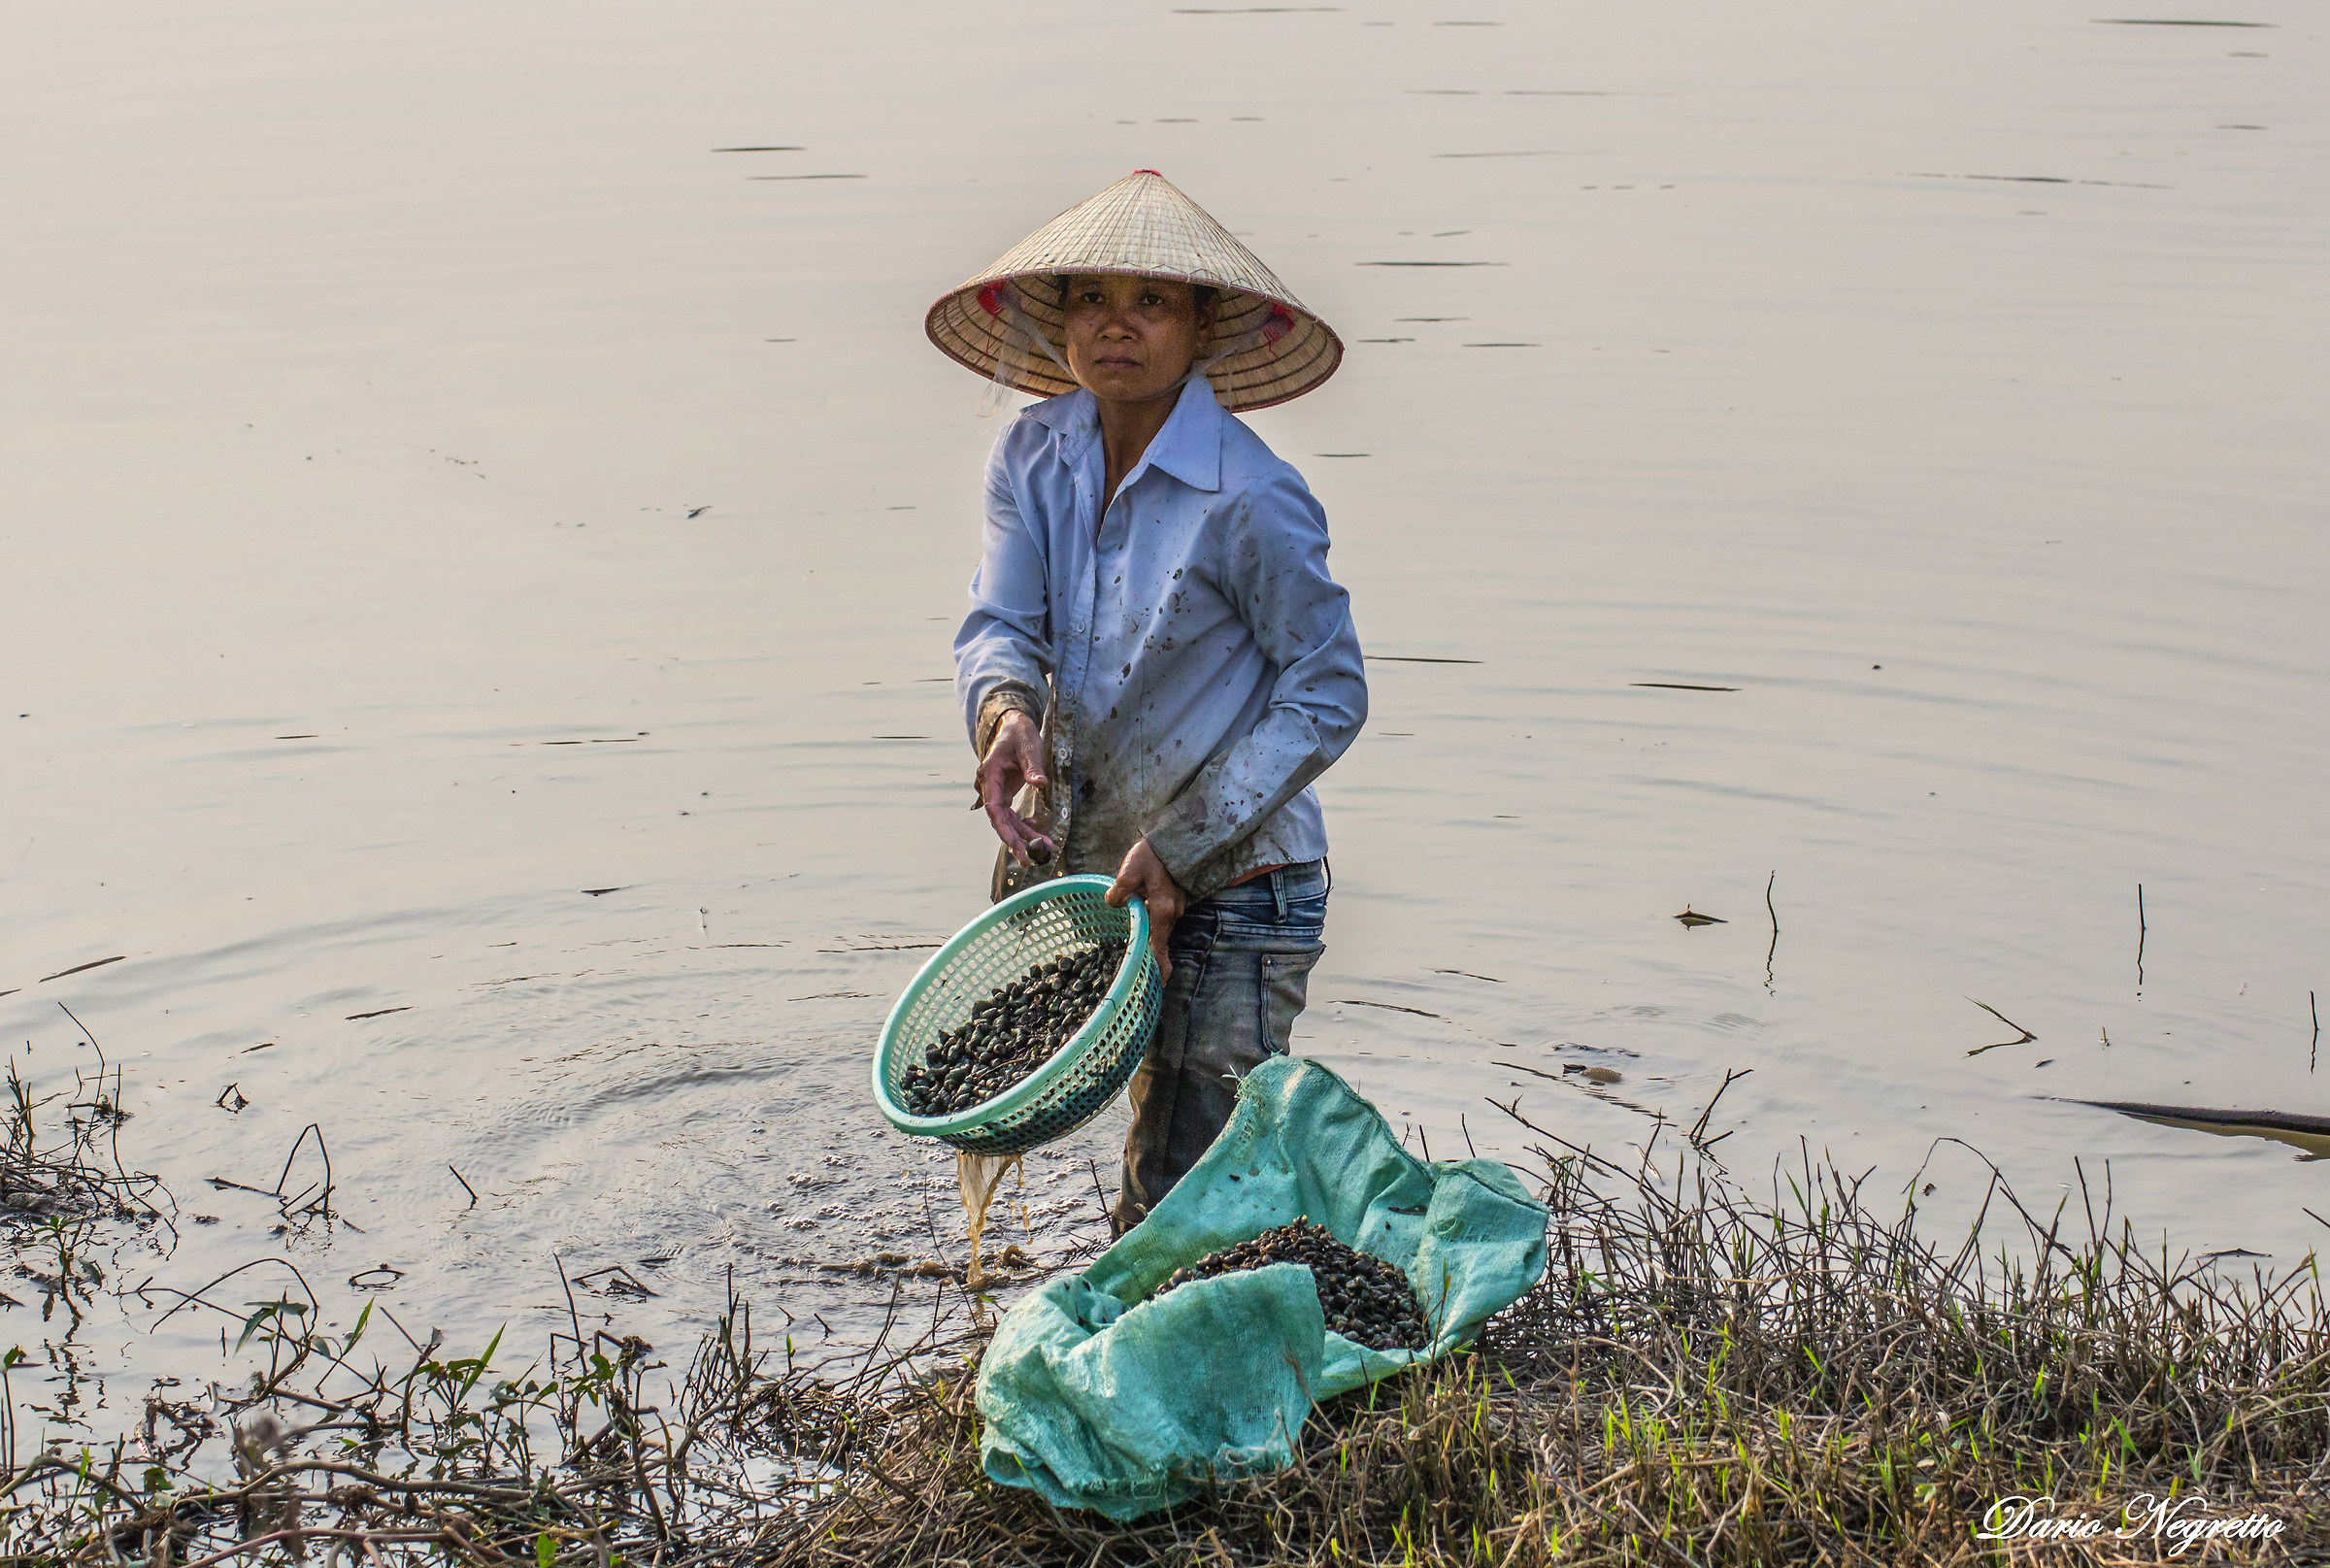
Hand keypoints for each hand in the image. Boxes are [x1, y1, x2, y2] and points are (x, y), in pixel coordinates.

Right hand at [978, 709, 1051, 865]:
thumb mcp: (1029, 747)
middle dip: (1014, 840)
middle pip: (999, 819)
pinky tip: (1038, 834)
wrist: (1015, 726)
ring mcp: (996, 790)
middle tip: (1029, 860)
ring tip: (1044, 848)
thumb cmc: (1020, 734)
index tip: (1014, 845)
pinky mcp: (1005, 793)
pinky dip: (1024, 826)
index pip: (993, 807)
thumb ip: (1032, 766)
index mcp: (990, 773)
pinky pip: (1012, 814)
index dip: (1003, 828)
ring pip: (1007, 820)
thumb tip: (1039, 783)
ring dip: (1023, 835)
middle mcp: (989, 785)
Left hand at [1105, 837, 1186, 978]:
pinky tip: (1138, 924)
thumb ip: (1119, 891)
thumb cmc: (1151, 855)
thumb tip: (1112, 904)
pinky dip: (1152, 928)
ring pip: (1160, 931)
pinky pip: (1161, 920)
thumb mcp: (1129, 872)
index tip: (1156, 986)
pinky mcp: (1172, 900)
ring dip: (1149, 941)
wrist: (1173, 838)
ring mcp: (1174, 907)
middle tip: (1135, 970)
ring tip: (1134, 951)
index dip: (1158, 968)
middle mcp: (1171, 914)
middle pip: (1160, 943)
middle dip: (1150, 958)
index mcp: (1161, 912)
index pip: (1159, 948)